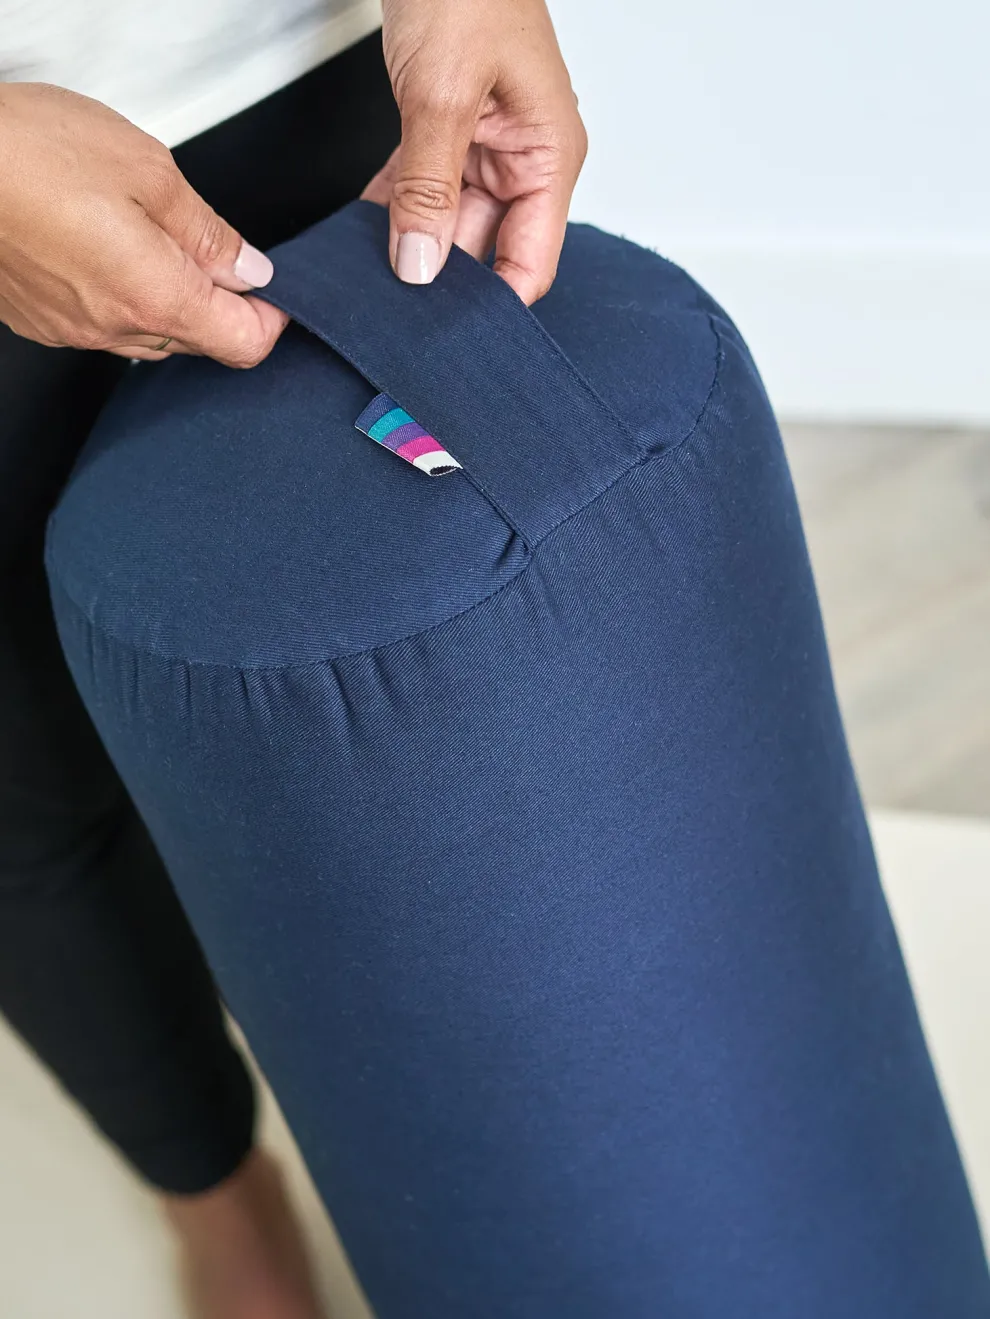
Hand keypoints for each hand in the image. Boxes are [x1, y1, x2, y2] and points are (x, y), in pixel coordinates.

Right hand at [0, 84, 287, 365]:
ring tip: (149, 237)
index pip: (243, 343)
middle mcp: (115, 328)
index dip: (270, 319)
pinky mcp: (42, 322)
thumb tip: (249, 268)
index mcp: (156, 295)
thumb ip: (208, 231)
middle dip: (219, 303)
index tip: (273, 292)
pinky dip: (121, 296)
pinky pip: (103, 324)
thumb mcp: (147, 170)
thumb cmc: (28, 151)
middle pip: (199, 340)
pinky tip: (103, 249)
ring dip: (168, 299)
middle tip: (209, 247)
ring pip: (151, 333)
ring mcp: (74, 331)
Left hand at [363, 0, 586, 304]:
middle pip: (484, 253)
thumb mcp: (442, 94)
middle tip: (393, 320)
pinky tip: (364, 238)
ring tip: (372, 287)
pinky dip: (394, 213)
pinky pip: (422, 193)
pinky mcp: (449, 136)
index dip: (490, 310)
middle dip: (440, 284)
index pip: (528, 265)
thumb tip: (421, 267)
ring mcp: (485, 151)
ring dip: (410, 251)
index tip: (447, 344)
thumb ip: (430, 188)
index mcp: (549, 158)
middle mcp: (523, 162)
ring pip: (448, 228)